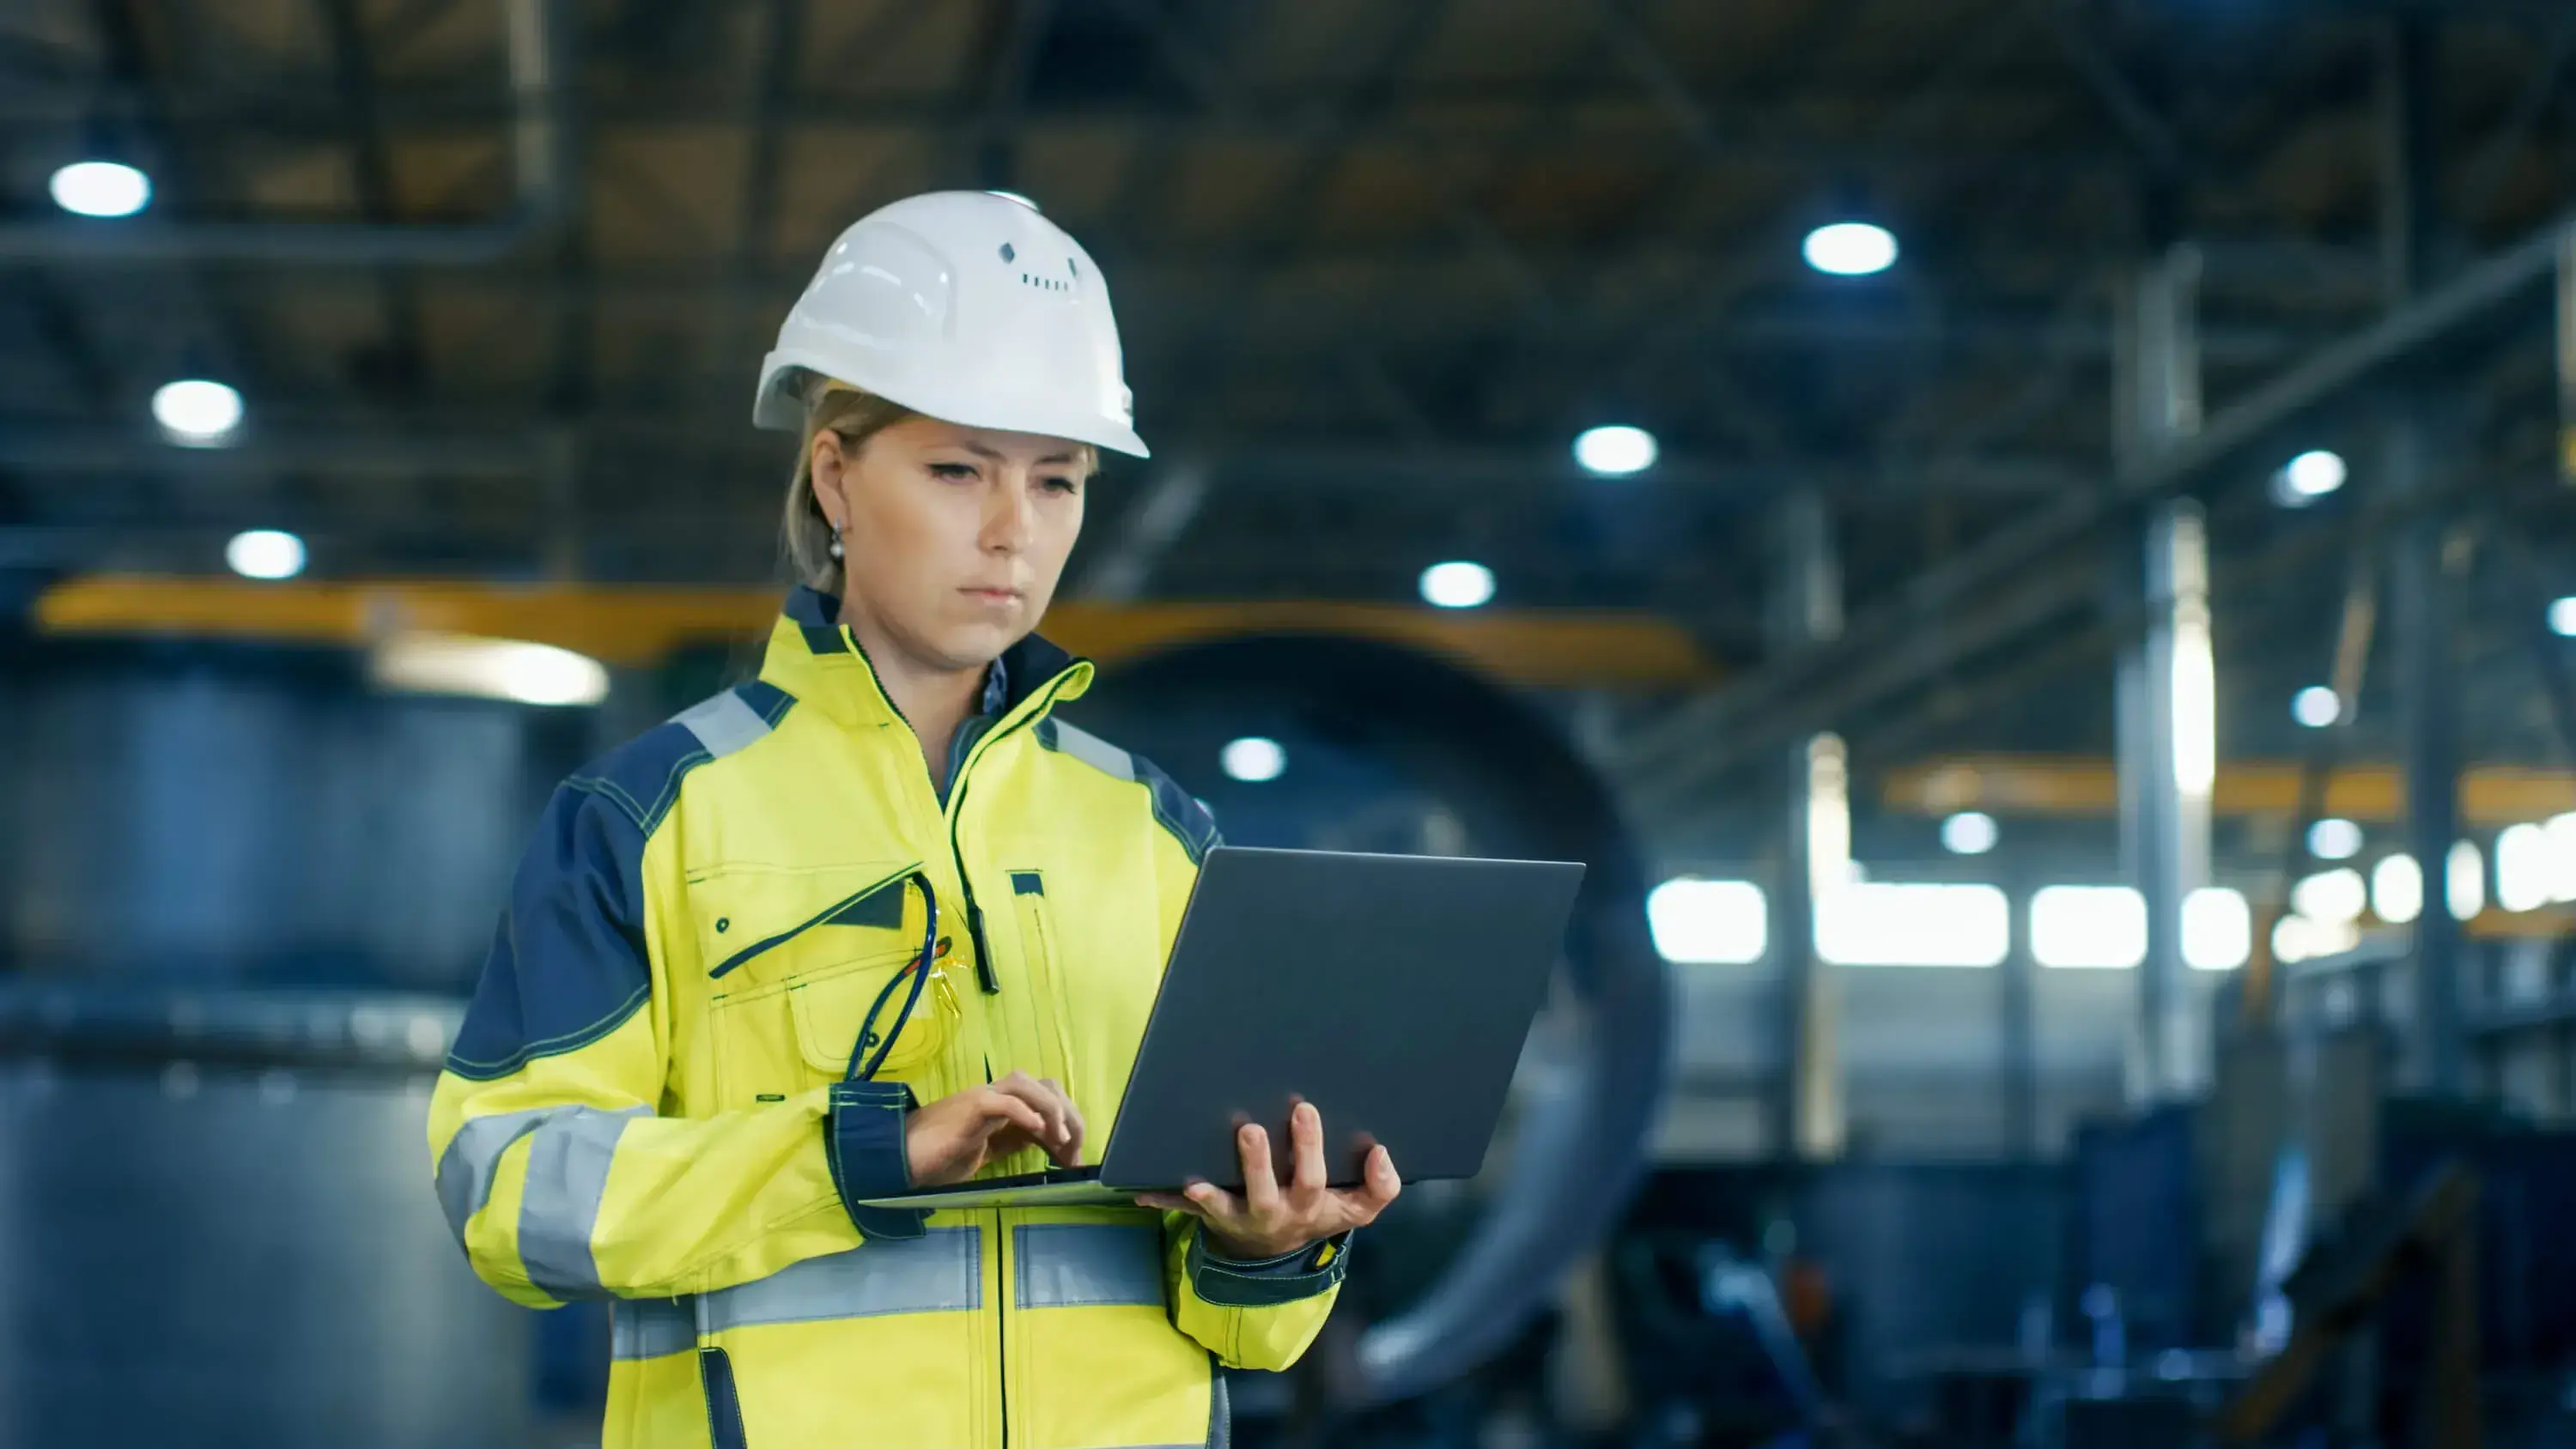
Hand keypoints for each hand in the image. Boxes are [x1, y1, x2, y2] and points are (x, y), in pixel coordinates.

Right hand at [905, 1071, 1083, 1186]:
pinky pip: (1004, 1101)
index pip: (1046, 1098)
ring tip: (1061, 1141)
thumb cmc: (937, 1158)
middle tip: (1074, 1154)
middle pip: (1046, 1086)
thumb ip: (1011, 1141)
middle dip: (1069, 1116)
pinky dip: (1026, 1112)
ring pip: (1028, 1084)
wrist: (900, 1159)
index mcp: (1001, 1105)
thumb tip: (1040, 1137)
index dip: (1067, 1123)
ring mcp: (982, 1097)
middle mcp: (995, 1094)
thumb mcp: (985, 1153)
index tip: (1073, 1158)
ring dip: (1053, 1109)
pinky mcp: (970, 1107)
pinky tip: (1038, 1131)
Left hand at [1136, 1101, 1399, 1260]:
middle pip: (1266, 1193)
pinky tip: (1141, 1192)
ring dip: (1209, 1193)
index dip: (1312, 1151)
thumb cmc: (1318, 1209)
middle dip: (1257, 1163)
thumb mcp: (1355, 1207)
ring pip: (1223, 1207)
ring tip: (1196, 1178)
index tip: (1304, 1109)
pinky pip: (1183, 1212)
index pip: (1314, 1181)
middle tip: (1250, 1129)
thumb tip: (1381, 1154)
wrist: (1277, 1251)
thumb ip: (1379, 1186)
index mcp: (1308, 1205)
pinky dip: (1162, 1201)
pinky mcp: (1210, 1216)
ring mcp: (1237, 1217)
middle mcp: (1272, 1213)